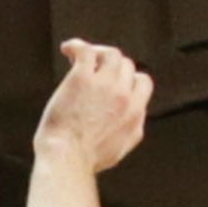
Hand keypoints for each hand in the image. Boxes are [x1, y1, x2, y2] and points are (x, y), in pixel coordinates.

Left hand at [35, 38, 152, 172]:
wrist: (66, 160)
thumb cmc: (84, 161)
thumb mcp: (120, 150)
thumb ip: (131, 132)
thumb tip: (135, 122)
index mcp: (135, 113)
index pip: (141, 83)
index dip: (127, 79)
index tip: (112, 83)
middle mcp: (125, 96)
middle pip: (126, 66)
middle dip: (110, 67)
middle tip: (92, 71)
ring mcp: (105, 85)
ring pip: (111, 54)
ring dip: (98, 52)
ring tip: (81, 58)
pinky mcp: (82, 78)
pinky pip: (86, 50)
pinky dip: (77, 46)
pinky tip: (68, 48)